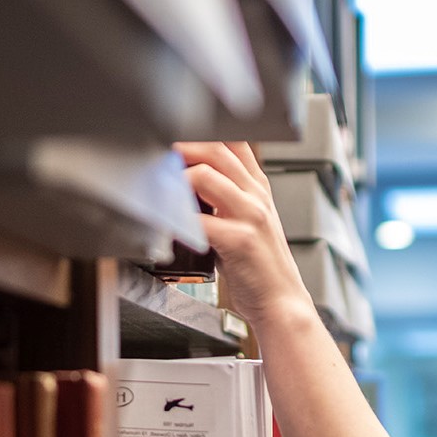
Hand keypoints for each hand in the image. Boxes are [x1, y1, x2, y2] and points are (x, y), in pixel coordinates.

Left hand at [173, 141, 313, 329]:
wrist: (281, 303)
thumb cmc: (259, 267)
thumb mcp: (247, 222)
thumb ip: (223, 200)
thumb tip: (183, 184)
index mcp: (257, 187)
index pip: (233, 141)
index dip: (201, 134)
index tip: (174, 138)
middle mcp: (256, 195)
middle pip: (217, 149)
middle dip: (181, 145)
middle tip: (155, 152)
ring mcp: (250, 216)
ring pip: (207, 175)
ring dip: (175, 177)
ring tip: (156, 185)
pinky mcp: (240, 241)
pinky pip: (200, 219)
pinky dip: (177, 217)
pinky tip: (166, 222)